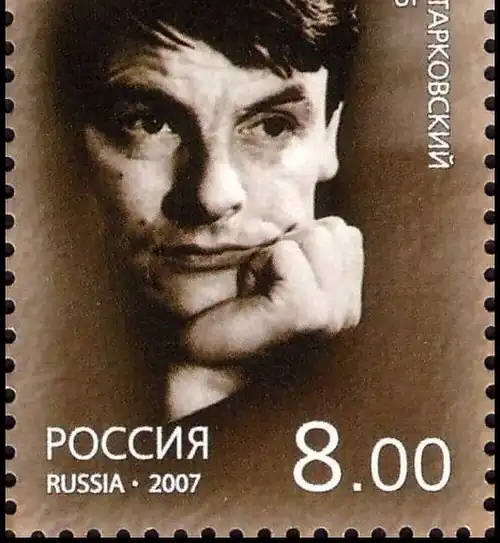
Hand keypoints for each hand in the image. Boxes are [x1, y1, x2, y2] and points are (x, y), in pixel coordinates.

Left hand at [182, 216, 363, 364]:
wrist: (199, 361)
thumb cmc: (232, 313)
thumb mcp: (278, 271)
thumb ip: (310, 246)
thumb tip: (323, 197)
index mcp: (348, 299)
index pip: (344, 232)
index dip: (298, 244)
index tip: (272, 282)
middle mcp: (348, 311)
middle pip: (334, 229)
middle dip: (290, 246)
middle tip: (262, 287)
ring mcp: (334, 316)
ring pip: (316, 236)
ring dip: (273, 256)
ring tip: (256, 292)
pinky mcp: (309, 315)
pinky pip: (287, 254)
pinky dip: (262, 266)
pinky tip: (250, 298)